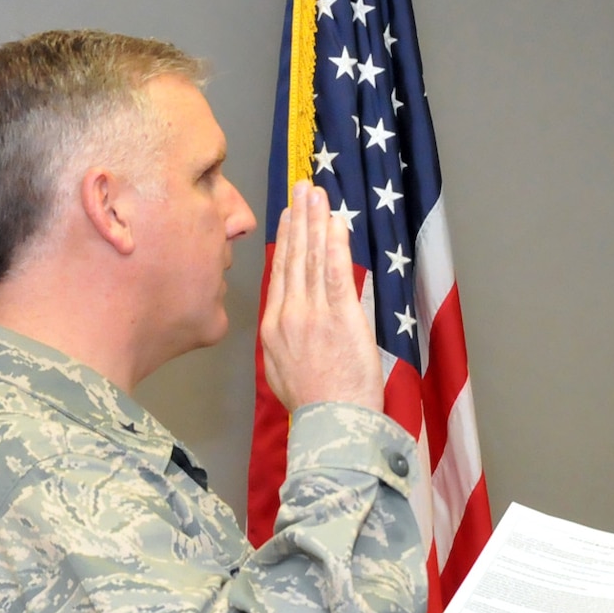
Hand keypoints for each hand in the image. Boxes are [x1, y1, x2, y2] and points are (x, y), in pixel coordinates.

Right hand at [260, 182, 384, 413]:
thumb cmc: (314, 406)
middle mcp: (288, 315)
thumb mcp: (282, 373)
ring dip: (314, 221)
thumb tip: (286, 327)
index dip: (285, 242)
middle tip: (301, 188)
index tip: (287, 217)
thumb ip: (283, 344)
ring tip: (315, 192)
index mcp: (273, 329)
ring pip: (312, 258)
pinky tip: (335, 220)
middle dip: (297, 219)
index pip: (280, 275)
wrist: (331, 425)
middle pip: (293, 258)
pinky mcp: (340, 316)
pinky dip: (334, 243)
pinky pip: (335, 271)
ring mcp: (313, 313)